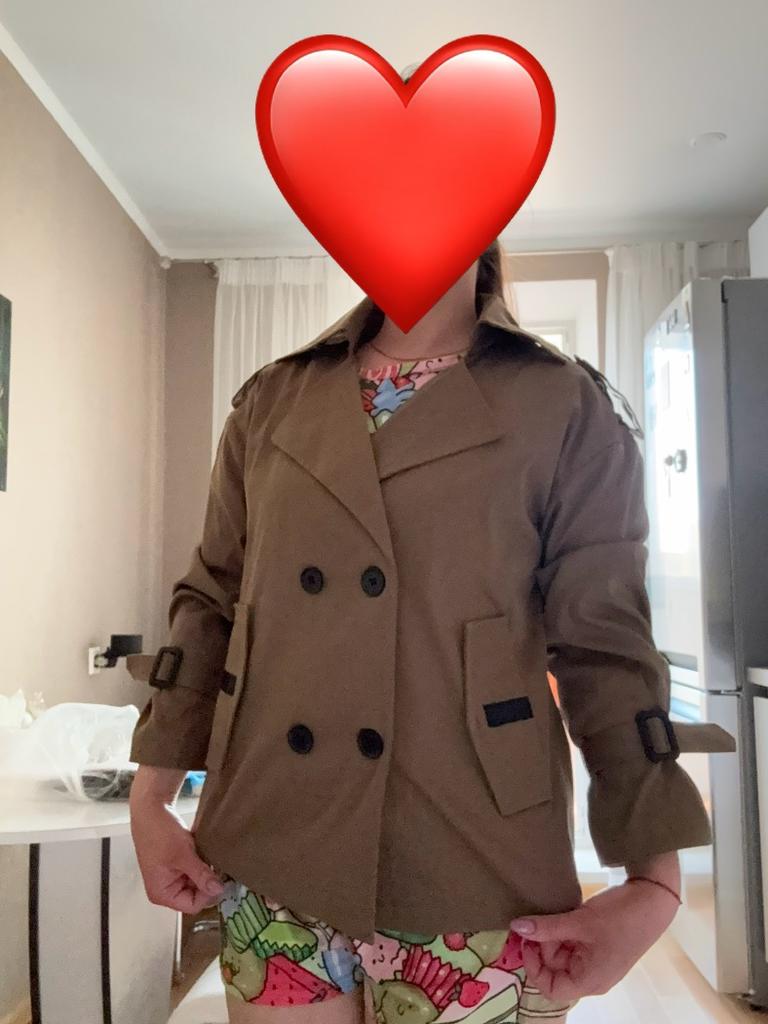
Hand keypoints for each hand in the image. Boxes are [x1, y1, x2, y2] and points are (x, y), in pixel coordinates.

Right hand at [130, 794, 225, 913]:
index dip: (208, 894)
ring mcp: (171, 876)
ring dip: (206, 871)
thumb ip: (201, 875)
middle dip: (208, 882)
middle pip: (195, 895)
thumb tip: (219, 890)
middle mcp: (165, 889)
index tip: (222, 878)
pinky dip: (201, 863)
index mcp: (162, 894)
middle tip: (221, 866)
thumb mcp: (184, 855)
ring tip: (212, 857)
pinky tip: (207, 853)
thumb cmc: (161, 833)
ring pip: (197, 881)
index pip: (193, 905)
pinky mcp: (176, 864)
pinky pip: (194, 870)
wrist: (151, 809)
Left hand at [508, 878, 679, 1000]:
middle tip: (541, 918)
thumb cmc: (620, 917)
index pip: (551, 988)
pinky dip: (565, 929)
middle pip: (555, 967)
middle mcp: (592, 976)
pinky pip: (574, 942)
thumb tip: (516, 927)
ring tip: (557, 912)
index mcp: (589, 981)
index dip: (534, 968)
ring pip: (563, 952)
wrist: (653, 899)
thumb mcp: (579, 922)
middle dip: (544, 944)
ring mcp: (596, 960)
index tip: (527, 941)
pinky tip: (564, 911)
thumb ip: (546, 927)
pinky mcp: (599, 944)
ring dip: (555, 933)